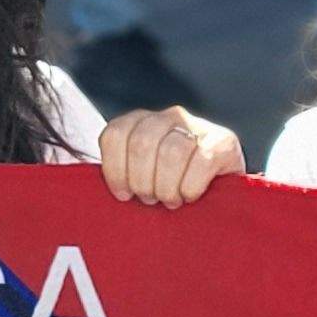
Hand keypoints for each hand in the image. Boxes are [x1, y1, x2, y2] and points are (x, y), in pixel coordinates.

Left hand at [97, 107, 237, 207]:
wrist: (222, 194)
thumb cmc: (171, 190)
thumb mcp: (141, 178)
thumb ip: (120, 174)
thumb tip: (92, 192)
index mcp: (141, 121)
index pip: (115, 134)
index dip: (114, 170)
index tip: (123, 196)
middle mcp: (170, 116)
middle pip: (141, 144)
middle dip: (142, 182)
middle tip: (151, 200)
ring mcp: (199, 125)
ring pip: (170, 152)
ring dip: (166, 187)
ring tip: (170, 200)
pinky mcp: (224, 142)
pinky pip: (200, 161)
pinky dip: (190, 187)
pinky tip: (190, 196)